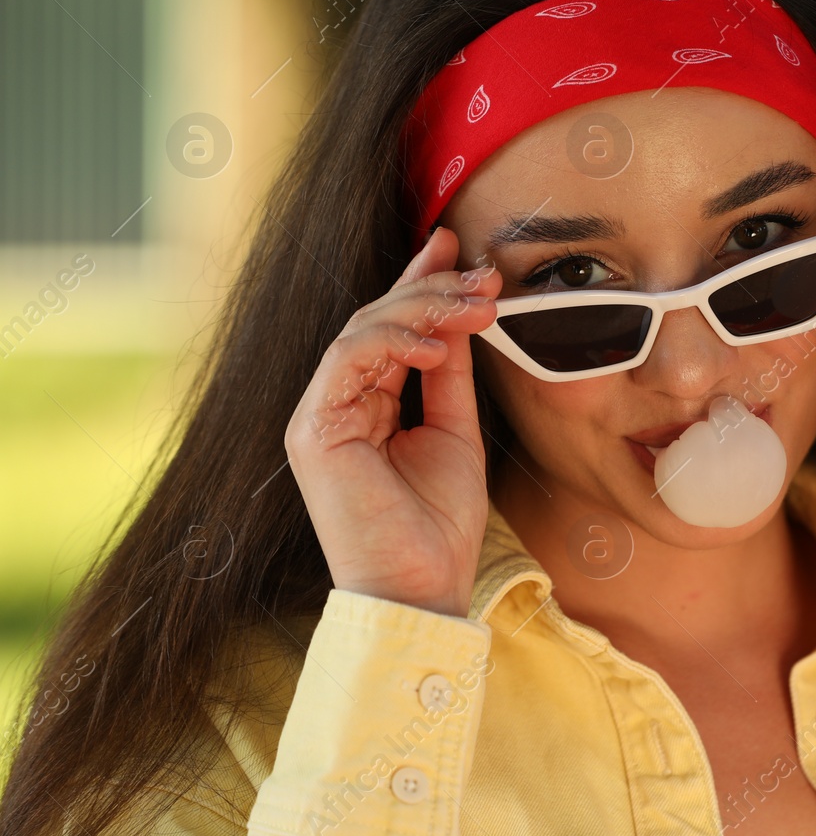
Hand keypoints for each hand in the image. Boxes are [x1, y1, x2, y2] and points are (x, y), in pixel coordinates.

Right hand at [285, 227, 501, 616]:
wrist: (422, 588)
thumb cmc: (439, 524)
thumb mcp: (456, 431)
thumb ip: (451, 376)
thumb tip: (461, 318)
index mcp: (368, 404)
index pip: (391, 329)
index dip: (419, 283)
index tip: (456, 247)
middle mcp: (338, 403)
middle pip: (377, 321)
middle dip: (433, 290)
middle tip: (483, 278)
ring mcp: (320, 414)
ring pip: (362, 331)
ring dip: (422, 309)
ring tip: (473, 307)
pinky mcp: (312, 430)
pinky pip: (346, 360)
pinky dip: (390, 342)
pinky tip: (434, 346)